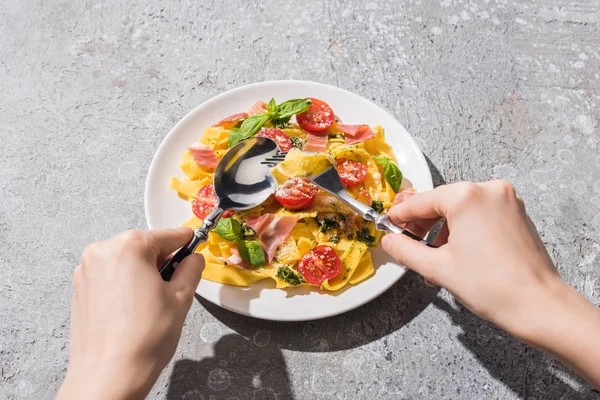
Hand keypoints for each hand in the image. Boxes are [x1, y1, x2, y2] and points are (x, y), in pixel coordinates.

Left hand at [57, 228, 203, 399]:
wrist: (109, 375)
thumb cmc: (143, 339)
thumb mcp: (181, 298)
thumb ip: (191, 270)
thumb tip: (194, 259)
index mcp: (129, 247)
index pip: (167, 235)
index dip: (186, 241)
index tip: (195, 242)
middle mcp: (102, 252)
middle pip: (144, 246)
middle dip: (161, 260)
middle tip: (174, 285)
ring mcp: (86, 270)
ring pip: (126, 260)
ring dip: (142, 272)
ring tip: (153, 302)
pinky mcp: (79, 289)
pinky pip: (110, 275)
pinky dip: (125, 284)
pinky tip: (134, 308)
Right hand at [382, 181, 599, 387]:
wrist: (539, 306)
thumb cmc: (491, 285)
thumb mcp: (437, 267)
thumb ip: (406, 250)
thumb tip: (389, 242)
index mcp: (467, 196)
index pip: (422, 201)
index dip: (401, 215)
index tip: (389, 223)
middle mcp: (489, 190)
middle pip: (442, 202)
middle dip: (423, 224)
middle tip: (407, 242)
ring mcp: (507, 201)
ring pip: (461, 210)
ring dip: (442, 231)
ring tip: (433, 259)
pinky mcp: (517, 214)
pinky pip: (480, 216)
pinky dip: (464, 231)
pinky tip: (455, 256)